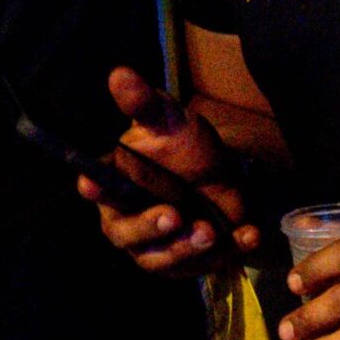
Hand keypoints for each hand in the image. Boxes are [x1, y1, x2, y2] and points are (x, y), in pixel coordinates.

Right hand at [78, 65, 262, 276]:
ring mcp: (156, 247)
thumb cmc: (181, 144)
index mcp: (113, 185)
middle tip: (174, 216)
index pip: (97, 187)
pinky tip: (247, 236)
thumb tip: (120, 74)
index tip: (92, 184)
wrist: (220, 172)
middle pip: (126, 234)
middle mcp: (126, 221)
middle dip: (148, 228)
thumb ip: (143, 103)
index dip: (94, 187)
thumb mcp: (167, 119)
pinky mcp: (187, 262)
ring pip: (161, 261)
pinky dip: (228, 253)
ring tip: (210, 231)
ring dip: (186, 249)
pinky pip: (203, 265)